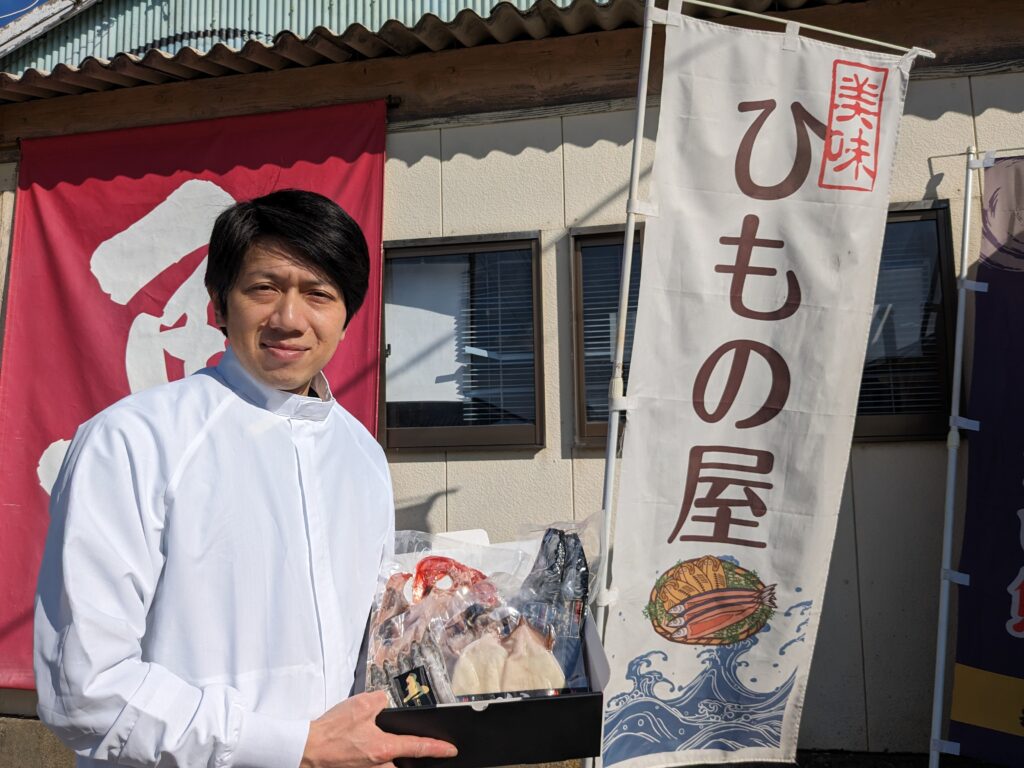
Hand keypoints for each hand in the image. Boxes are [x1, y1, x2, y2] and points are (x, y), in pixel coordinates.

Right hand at [300, 691, 457, 767]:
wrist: (305, 750)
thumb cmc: (330, 732)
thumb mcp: (359, 705)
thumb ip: (379, 700)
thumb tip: (384, 702)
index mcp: (383, 749)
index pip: (419, 747)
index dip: (438, 748)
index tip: (451, 749)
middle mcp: (379, 766)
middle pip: (405, 764)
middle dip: (413, 758)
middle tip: (421, 747)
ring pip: (389, 767)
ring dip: (392, 758)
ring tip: (379, 741)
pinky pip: (374, 767)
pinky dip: (377, 759)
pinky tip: (365, 747)